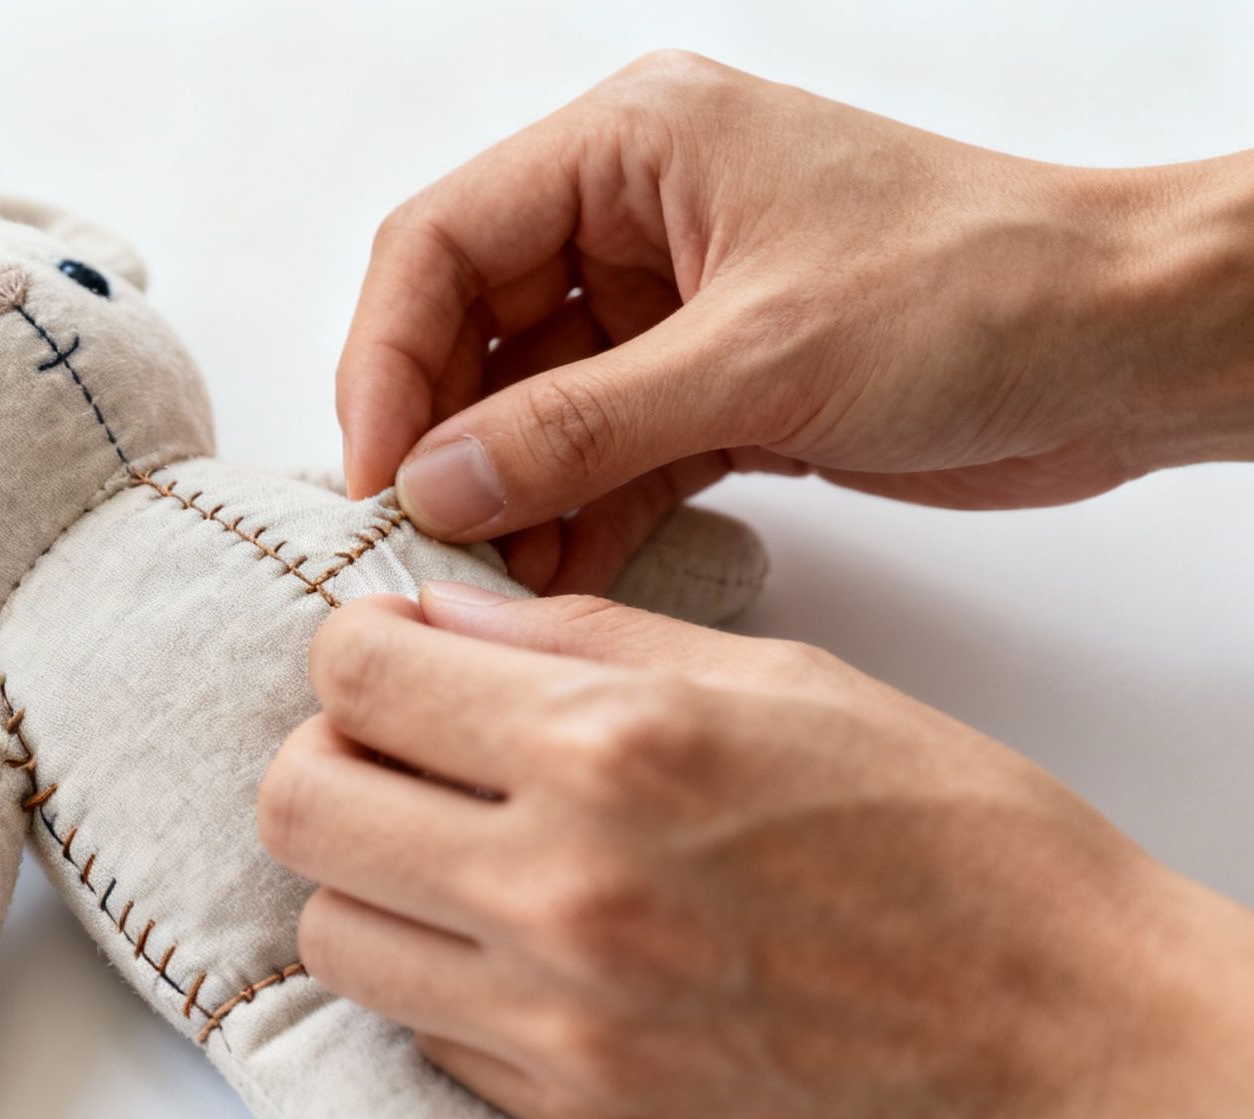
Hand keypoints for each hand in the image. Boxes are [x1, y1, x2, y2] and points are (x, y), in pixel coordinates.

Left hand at [258, 586, 1253, 1118]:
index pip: (355, 674)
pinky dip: (441, 979)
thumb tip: (440, 617)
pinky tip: (523, 945)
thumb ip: (584, 639)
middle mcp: (564, 890)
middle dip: (331, 757)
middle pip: (301, 803)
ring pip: (333, 935)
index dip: (357, 650)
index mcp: (616, 747)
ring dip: (371, 879)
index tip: (392, 659)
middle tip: (400, 751)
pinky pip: (422, 1032)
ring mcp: (563, 1025)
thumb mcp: (783, 682)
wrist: (1069, 1046)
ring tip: (459, 855)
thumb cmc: (960, 851)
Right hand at [336, 51, 1253, 593]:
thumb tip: (436, 480)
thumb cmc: (981, 290)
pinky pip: (603, 453)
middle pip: (472, 327)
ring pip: (532, 404)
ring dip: (507, 493)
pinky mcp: (712, 385)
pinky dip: (577, 516)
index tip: (377, 474)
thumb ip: (580, 425)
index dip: (388, 361)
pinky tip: (558, 580)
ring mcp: (671, 306)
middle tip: (417, 542)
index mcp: (632, 147)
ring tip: (487, 583)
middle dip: (442, 438)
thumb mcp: (758, 356)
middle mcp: (636, 216)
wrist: (1129, 346)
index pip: (442, 243)